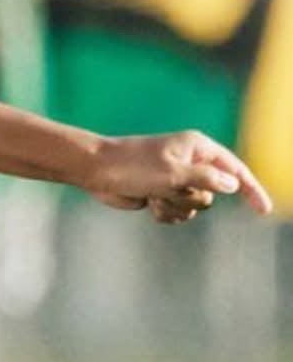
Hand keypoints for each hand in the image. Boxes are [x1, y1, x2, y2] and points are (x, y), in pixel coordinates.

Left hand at [85, 129, 271, 223]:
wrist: (96, 171)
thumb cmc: (133, 166)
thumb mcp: (174, 172)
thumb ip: (207, 179)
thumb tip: (233, 184)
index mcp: (198, 148)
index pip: (235, 170)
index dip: (251, 190)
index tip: (264, 211)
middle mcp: (191, 163)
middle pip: (211, 195)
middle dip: (189, 198)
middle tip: (166, 188)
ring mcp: (176, 180)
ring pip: (194, 207)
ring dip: (174, 207)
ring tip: (153, 195)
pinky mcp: (162, 194)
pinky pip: (176, 213)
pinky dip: (164, 213)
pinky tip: (147, 203)